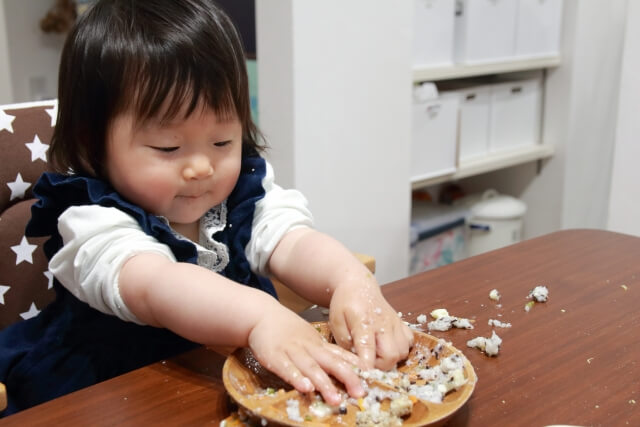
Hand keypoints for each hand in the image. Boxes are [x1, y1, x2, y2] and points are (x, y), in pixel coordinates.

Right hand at [248, 303, 364, 404]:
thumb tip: (351, 367)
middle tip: (359, 394)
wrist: (262, 315)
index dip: (356, 369)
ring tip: (335, 399)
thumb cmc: (288, 330)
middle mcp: (310, 348)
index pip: (342, 357)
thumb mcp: (312, 339)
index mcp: (320, 345)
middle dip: (347, 378)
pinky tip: (305, 388)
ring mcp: (292, 351)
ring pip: (311, 368)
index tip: (371, 381)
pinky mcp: (275, 356)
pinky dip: (296, 378)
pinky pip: (286, 368)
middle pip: (331, 362)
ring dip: (324, 384)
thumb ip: (328, 353)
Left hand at [329, 275, 413, 370]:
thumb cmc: (344, 304)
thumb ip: (344, 342)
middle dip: (380, 365)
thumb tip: (355, 360)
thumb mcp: (336, 321)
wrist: (358, 285)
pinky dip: (401, 349)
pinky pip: (409, 343)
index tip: (362, 375)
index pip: (368, 348)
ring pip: (402, 352)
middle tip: (368, 361)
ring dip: (390, 358)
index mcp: (363, 321)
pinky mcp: (402, 323)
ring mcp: (395, 323)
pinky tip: (387, 345)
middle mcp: (383, 323)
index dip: (366, 366)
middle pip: (391, 355)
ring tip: (376, 353)